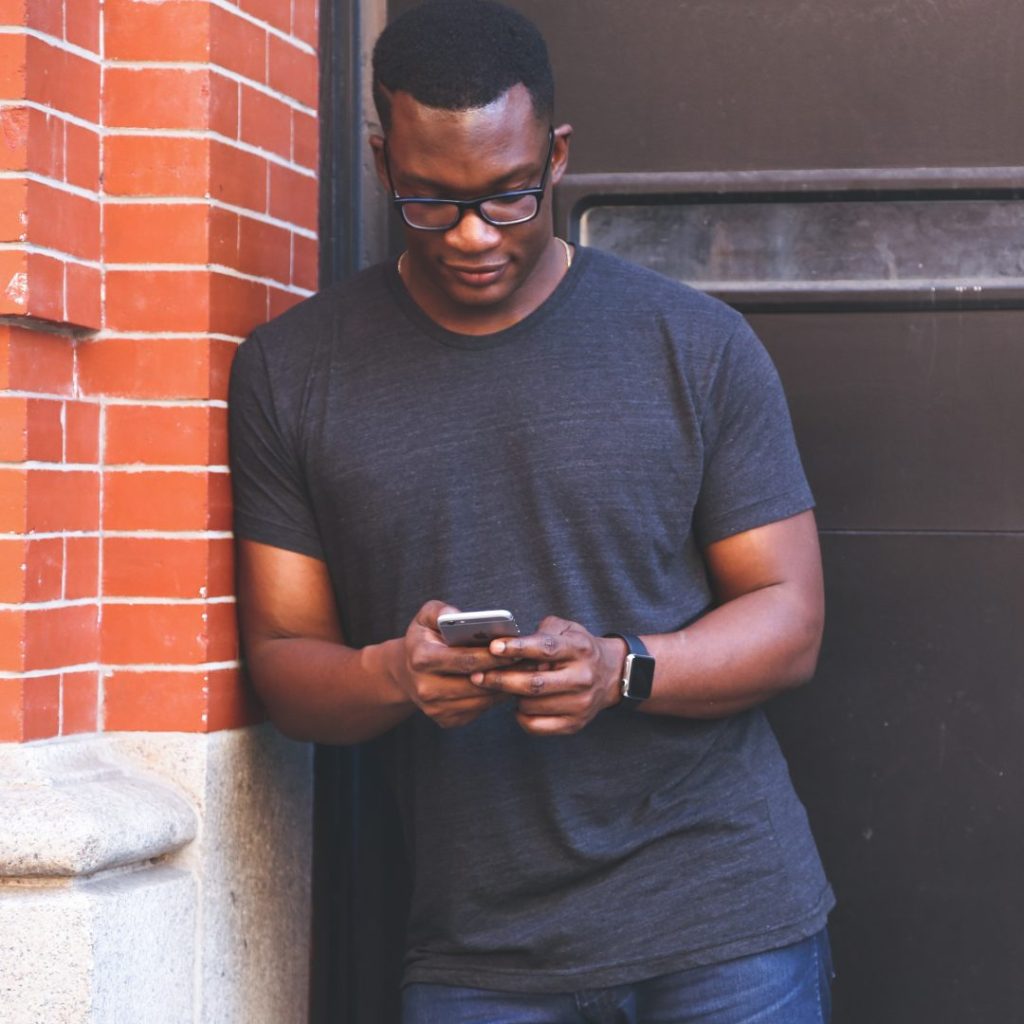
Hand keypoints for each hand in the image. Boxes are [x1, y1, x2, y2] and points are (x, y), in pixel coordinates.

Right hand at [393, 600, 518, 728]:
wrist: (407, 671)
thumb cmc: (424, 638)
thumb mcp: (426, 617)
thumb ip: (440, 611)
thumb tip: (458, 616)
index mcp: (422, 659)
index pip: (464, 660)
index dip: (492, 655)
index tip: (515, 648)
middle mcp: (425, 688)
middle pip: (475, 683)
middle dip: (504, 672)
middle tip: (529, 661)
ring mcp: (435, 708)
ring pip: (481, 700)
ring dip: (504, 687)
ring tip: (524, 672)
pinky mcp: (446, 720)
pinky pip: (479, 710)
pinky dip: (495, 698)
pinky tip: (508, 684)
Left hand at [469, 616, 625, 735]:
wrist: (611, 674)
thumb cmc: (577, 648)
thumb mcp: (566, 629)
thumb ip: (540, 631)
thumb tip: (507, 642)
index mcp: (579, 649)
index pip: (545, 649)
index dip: (517, 648)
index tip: (493, 647)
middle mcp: (582, 677)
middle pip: (534, 683)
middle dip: (501, 680)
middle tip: (477, 676)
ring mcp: (580, 704)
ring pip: (531, 705)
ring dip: (511, 697)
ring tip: (504, 687)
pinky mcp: (575, 724)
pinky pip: (536, 725)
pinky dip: (520, 716)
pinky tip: (519, 705)